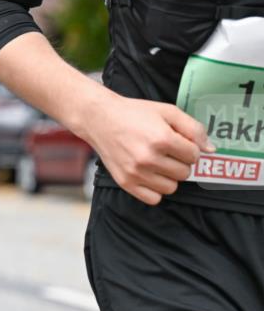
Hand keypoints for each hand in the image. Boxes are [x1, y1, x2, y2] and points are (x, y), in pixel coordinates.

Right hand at [80, 97, 213, 205]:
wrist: (99, 119)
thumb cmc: (134, 113)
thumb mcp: (167, 112)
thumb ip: (193, 129)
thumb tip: (210, 149)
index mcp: (161, 139)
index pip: (194, 155)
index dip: (190, 148)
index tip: (179, 142)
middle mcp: (148, 158)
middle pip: (184, 173)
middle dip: (180, 162)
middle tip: (168, 152)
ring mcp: (135, 172)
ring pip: (171, 187)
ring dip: (169, 177)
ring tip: (158, 163)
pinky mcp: (125, 182)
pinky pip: (153, 199)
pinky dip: (156, 190)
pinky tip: (150, 176)